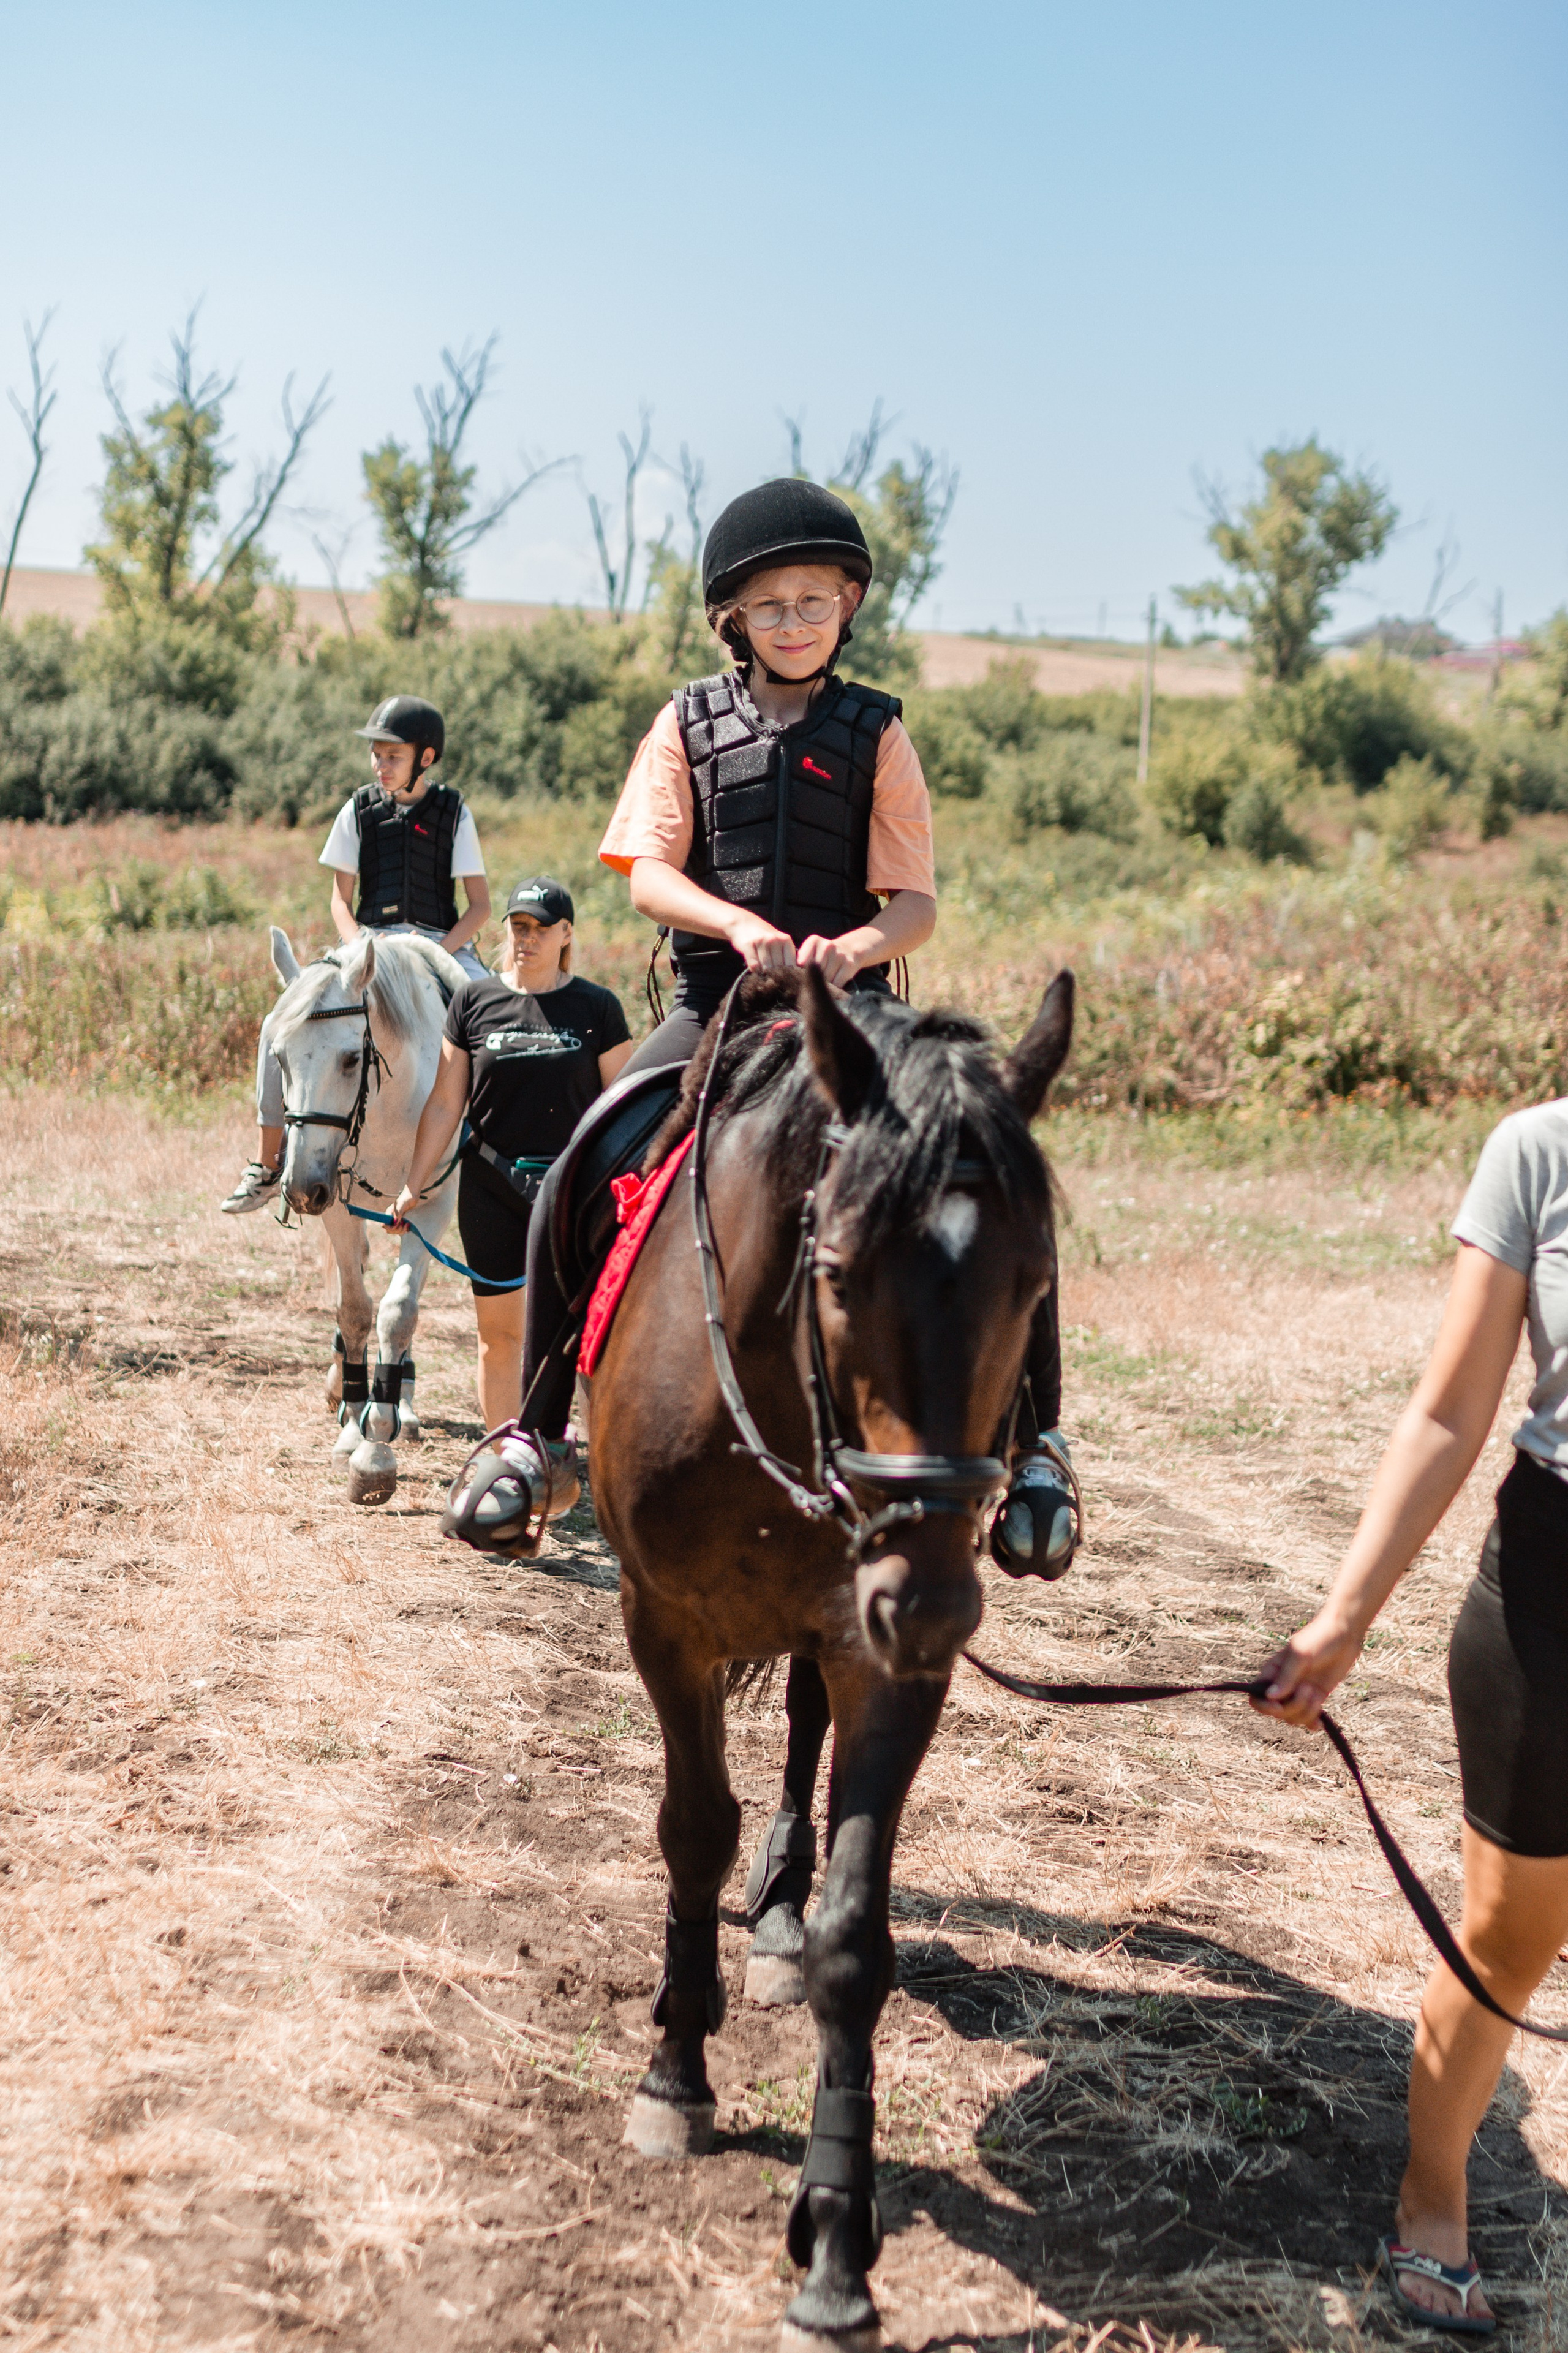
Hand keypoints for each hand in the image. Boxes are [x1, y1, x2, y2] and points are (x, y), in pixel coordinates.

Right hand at [390, 1185, 416, 1231]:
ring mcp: (397, 1219)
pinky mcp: (403, 1220)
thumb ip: (398, 1213)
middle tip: (406, 1223)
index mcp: (389, 1213)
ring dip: (402, 1230)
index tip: (399, 1224)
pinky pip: (401, 1229)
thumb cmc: (407, 1197)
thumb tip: (395, 1222)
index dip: (391, 1228)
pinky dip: (405, 1229)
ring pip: (396, 1230)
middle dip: (398, 1229)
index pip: (385, 1225)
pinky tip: (409, 1225)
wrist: (412, 1194)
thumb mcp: (402, 1204)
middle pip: (390, 1229)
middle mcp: (392, 1217)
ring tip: (408, 1224)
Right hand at [726, 909, 797, 974]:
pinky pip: (754, 965)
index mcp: (786, 940)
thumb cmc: (765, 938)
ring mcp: (762, 941)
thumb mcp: (780, 944)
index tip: (782, 975)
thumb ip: (789, 957)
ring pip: (765, 968)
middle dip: (773, 974)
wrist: (744, 923)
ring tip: (761, 967)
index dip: (787, 974)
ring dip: (762, 972)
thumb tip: (795, 973)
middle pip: (778, 968)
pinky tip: (753, 964)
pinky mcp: (748, 944)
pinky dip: (753, 969)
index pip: (791, 965)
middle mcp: (775, 939)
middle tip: (769, 971)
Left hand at [796, 933, 858, 988]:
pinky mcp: (849, 965)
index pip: (802, 962)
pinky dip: (834, 987)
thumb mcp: (809, 952)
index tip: (801, 976)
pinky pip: (837, 983)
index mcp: (814, 941)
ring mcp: (839, 955)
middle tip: (815, 980)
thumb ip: (800, 961)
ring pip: (826, 979)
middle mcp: (827, 946)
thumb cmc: (823, 956)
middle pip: (815, 972)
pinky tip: (834, 982)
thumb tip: (795, 976)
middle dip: (813, 979)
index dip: (801, 973)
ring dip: (824, 985)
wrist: (848, 950)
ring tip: (825, 980)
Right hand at [1250, 1608, 1367, 1726]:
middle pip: (1277, 1712)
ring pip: (1293, 1718)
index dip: (1264, 1706)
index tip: (1279, 1705)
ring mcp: (1299, 1692)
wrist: (1344, 1634)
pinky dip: (1312, 1723)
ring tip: (1316, 1695)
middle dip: (1292, 1707)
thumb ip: (1286, 1677)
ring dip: (1306, 1712)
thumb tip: (1271, 1697)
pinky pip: (1308, 1719)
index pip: (1257, 1697)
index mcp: (1272, 1672)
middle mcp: (1283, 1685)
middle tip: (1308, 1690)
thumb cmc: (1318, 1638)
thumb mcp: (1300, 1655)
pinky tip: (1320, 1724)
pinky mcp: (1316, 1697)